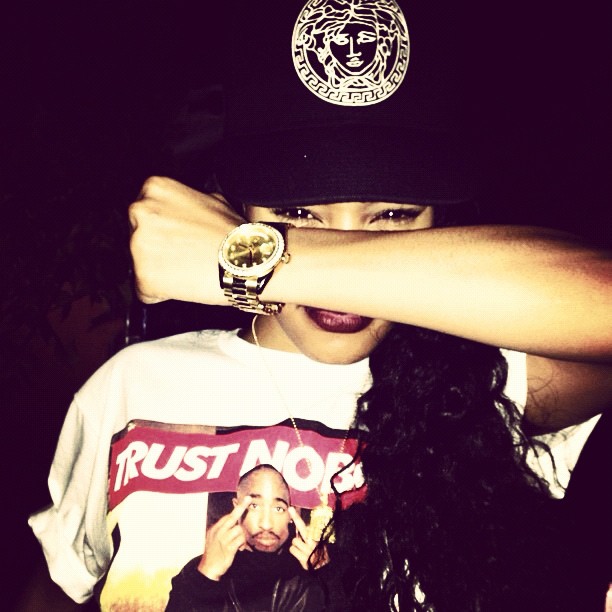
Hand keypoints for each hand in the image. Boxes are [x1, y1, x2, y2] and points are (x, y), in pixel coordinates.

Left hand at [128, 176, 244, 303]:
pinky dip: (161, 293)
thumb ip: (185, 202)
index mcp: (154, 188)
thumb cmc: (233, 234)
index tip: (179, 238)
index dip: (163, 230)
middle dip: (157, 249)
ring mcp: (138, 244)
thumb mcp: (211, 199)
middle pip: (137, 236)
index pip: (144, 213)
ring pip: (139, 264)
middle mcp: (140, 211)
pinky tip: (185, 285)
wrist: (246, 261)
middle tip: (185, 256)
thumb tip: (179, 210)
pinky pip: (145, 290)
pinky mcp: (142, 276)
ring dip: (160, 271)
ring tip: (189, 271)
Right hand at [197, 496, 251, 580]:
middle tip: (248, 499)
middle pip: (232, 517)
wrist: (208, 569)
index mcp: (214, 529)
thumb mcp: (212, 539)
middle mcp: (218, 532)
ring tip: (240, 544)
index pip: (227, 516)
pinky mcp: (229, 548)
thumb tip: (231, 521)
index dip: (236, 510)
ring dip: (242, 536)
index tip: (243, 503)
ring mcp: (224, 540)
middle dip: (241, 507)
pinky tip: (240, 548)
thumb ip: (221, 530)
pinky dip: (243, 543)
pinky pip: (240, 540)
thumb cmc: (213, 554)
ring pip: (239, 529)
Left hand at [288, 507, 328, 570]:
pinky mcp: (303, 558)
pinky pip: (292, 550)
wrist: (323, 568)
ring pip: (295, 541)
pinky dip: (294, 551)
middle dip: (296, 518)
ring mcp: (308, 550)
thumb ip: (312, 536)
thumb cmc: (319, 554)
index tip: (292, 509)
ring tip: (302, 549)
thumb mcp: (319, 543)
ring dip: (296, 545)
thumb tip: (303, 527)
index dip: (298, 517)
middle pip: (302, 528)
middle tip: (290, 509)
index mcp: (316, 537)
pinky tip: (300, 554)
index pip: (307, 526)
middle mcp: (313, 542)